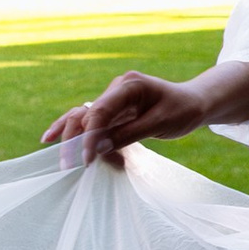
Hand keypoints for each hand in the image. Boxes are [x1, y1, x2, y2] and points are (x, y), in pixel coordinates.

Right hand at [43, 61, 248, 165]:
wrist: (195, 103)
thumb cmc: (182, 111)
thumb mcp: (159, 123)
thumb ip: (128, 134)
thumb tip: (98, 147)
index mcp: (129, 85)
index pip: (100, 110)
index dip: (89, 136)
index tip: (85, 160)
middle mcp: (117, 89)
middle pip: (86, 113)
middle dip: (73, 137)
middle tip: (65, 163)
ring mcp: (114, 100)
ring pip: (84, 116)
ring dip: (72, 135)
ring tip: (53, 150)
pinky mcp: (115, 111)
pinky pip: (94, 123)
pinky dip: (80, 134)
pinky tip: (56, 139)